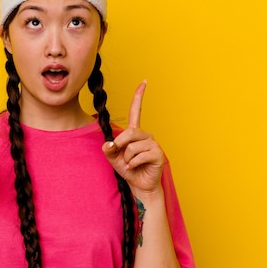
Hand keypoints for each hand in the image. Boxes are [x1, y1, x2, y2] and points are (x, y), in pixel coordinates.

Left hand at [102, 81, 163, 195]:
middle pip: (129, 132)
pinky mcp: (158, 154)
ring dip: (127, 158)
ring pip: (132, 147)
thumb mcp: (113, 158)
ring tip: (131, 164)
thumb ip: (108, 149)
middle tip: (119, 155)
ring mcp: (153, 144)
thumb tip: (110, 144)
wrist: (139, 186)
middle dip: (120, 145)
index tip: (144, 82)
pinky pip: (139, 156)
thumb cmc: (128, 169)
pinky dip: (133, 164)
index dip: (138, 97)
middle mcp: (145, 135)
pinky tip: (135, 168)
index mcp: (135, 133)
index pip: (136, 111)